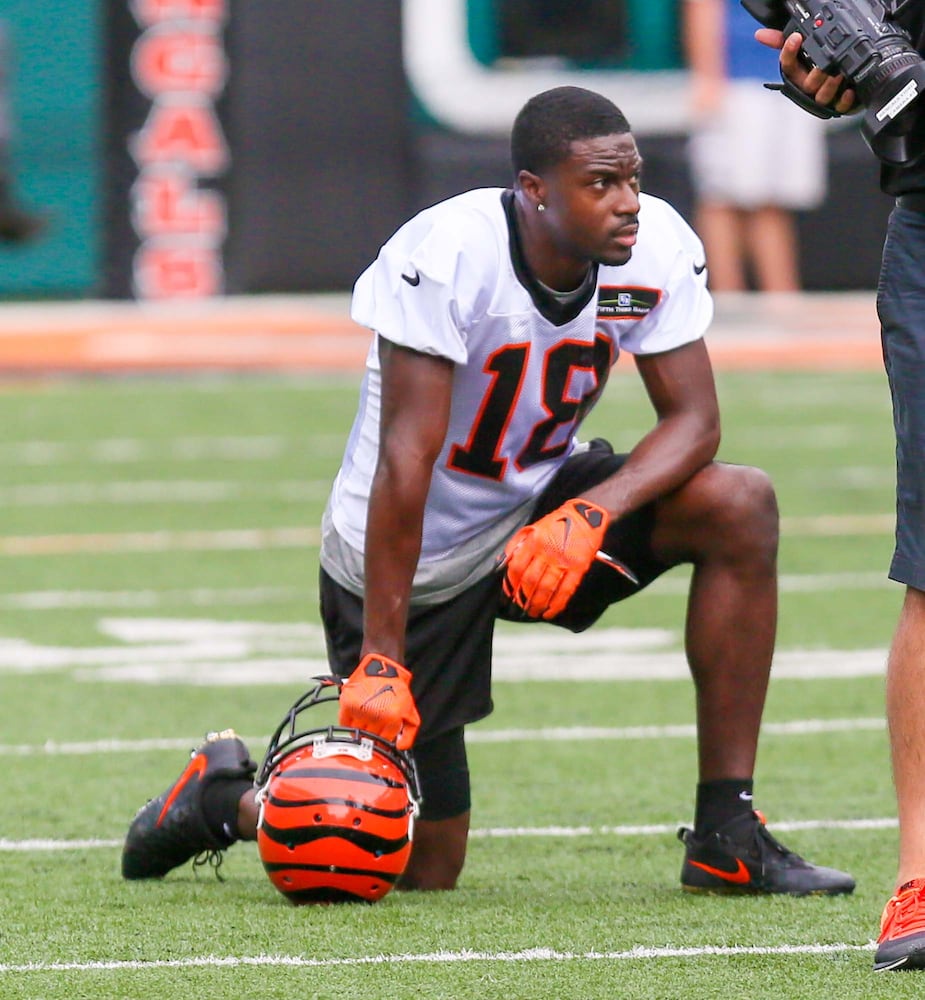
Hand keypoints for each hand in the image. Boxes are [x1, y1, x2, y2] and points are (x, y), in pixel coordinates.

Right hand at [339, 653, 419, 749]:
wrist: (382, 667)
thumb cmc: (397, 690)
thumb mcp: (410, 711)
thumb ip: (408, 734)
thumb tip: (399, 748)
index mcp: (393, 718)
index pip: (383, 742)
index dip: (381, 742)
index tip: (380, 738)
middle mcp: (377, 715)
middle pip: (369, 738)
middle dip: (371, 735)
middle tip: (372, 726)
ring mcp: (361, 709)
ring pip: (356, 732)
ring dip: (359, 728)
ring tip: (365, 717)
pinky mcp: (348, 703)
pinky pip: (344, 723)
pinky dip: (348, 722)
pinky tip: (355, 714)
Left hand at [501, 498, 608, 619]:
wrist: (585, 516)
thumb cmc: (556, 522)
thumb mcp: (532, 528)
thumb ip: (516, 545)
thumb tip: (502, 564)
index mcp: (534, 542)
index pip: (518, 568)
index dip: (511, 584)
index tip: (509, 594)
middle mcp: (548, 552)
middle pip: (531, 581)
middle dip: (523, 598)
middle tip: (520, 607)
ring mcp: (564, 561)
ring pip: (547, 588)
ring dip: (538, 604)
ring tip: (533, 613)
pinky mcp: (578, 568)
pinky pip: (566, 590)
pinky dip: (557, 605)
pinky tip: (549, 613)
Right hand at [757, 28, 857, 113]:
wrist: (841, 83)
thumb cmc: (815, 69)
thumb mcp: (800, 51)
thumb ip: (782, 41)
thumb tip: (760, 34)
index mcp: (798, 75)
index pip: (788, 66)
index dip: (789, 53)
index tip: (796, 38)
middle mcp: (808, 88)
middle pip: (806, 85)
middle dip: (814, 76)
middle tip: (823, 65)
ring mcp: (823, 97)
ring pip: (821, 97)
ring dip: (829, 87)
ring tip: (839, 75)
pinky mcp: (838, 104)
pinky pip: (840, 106)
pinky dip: (844, 100)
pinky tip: (849, 90)